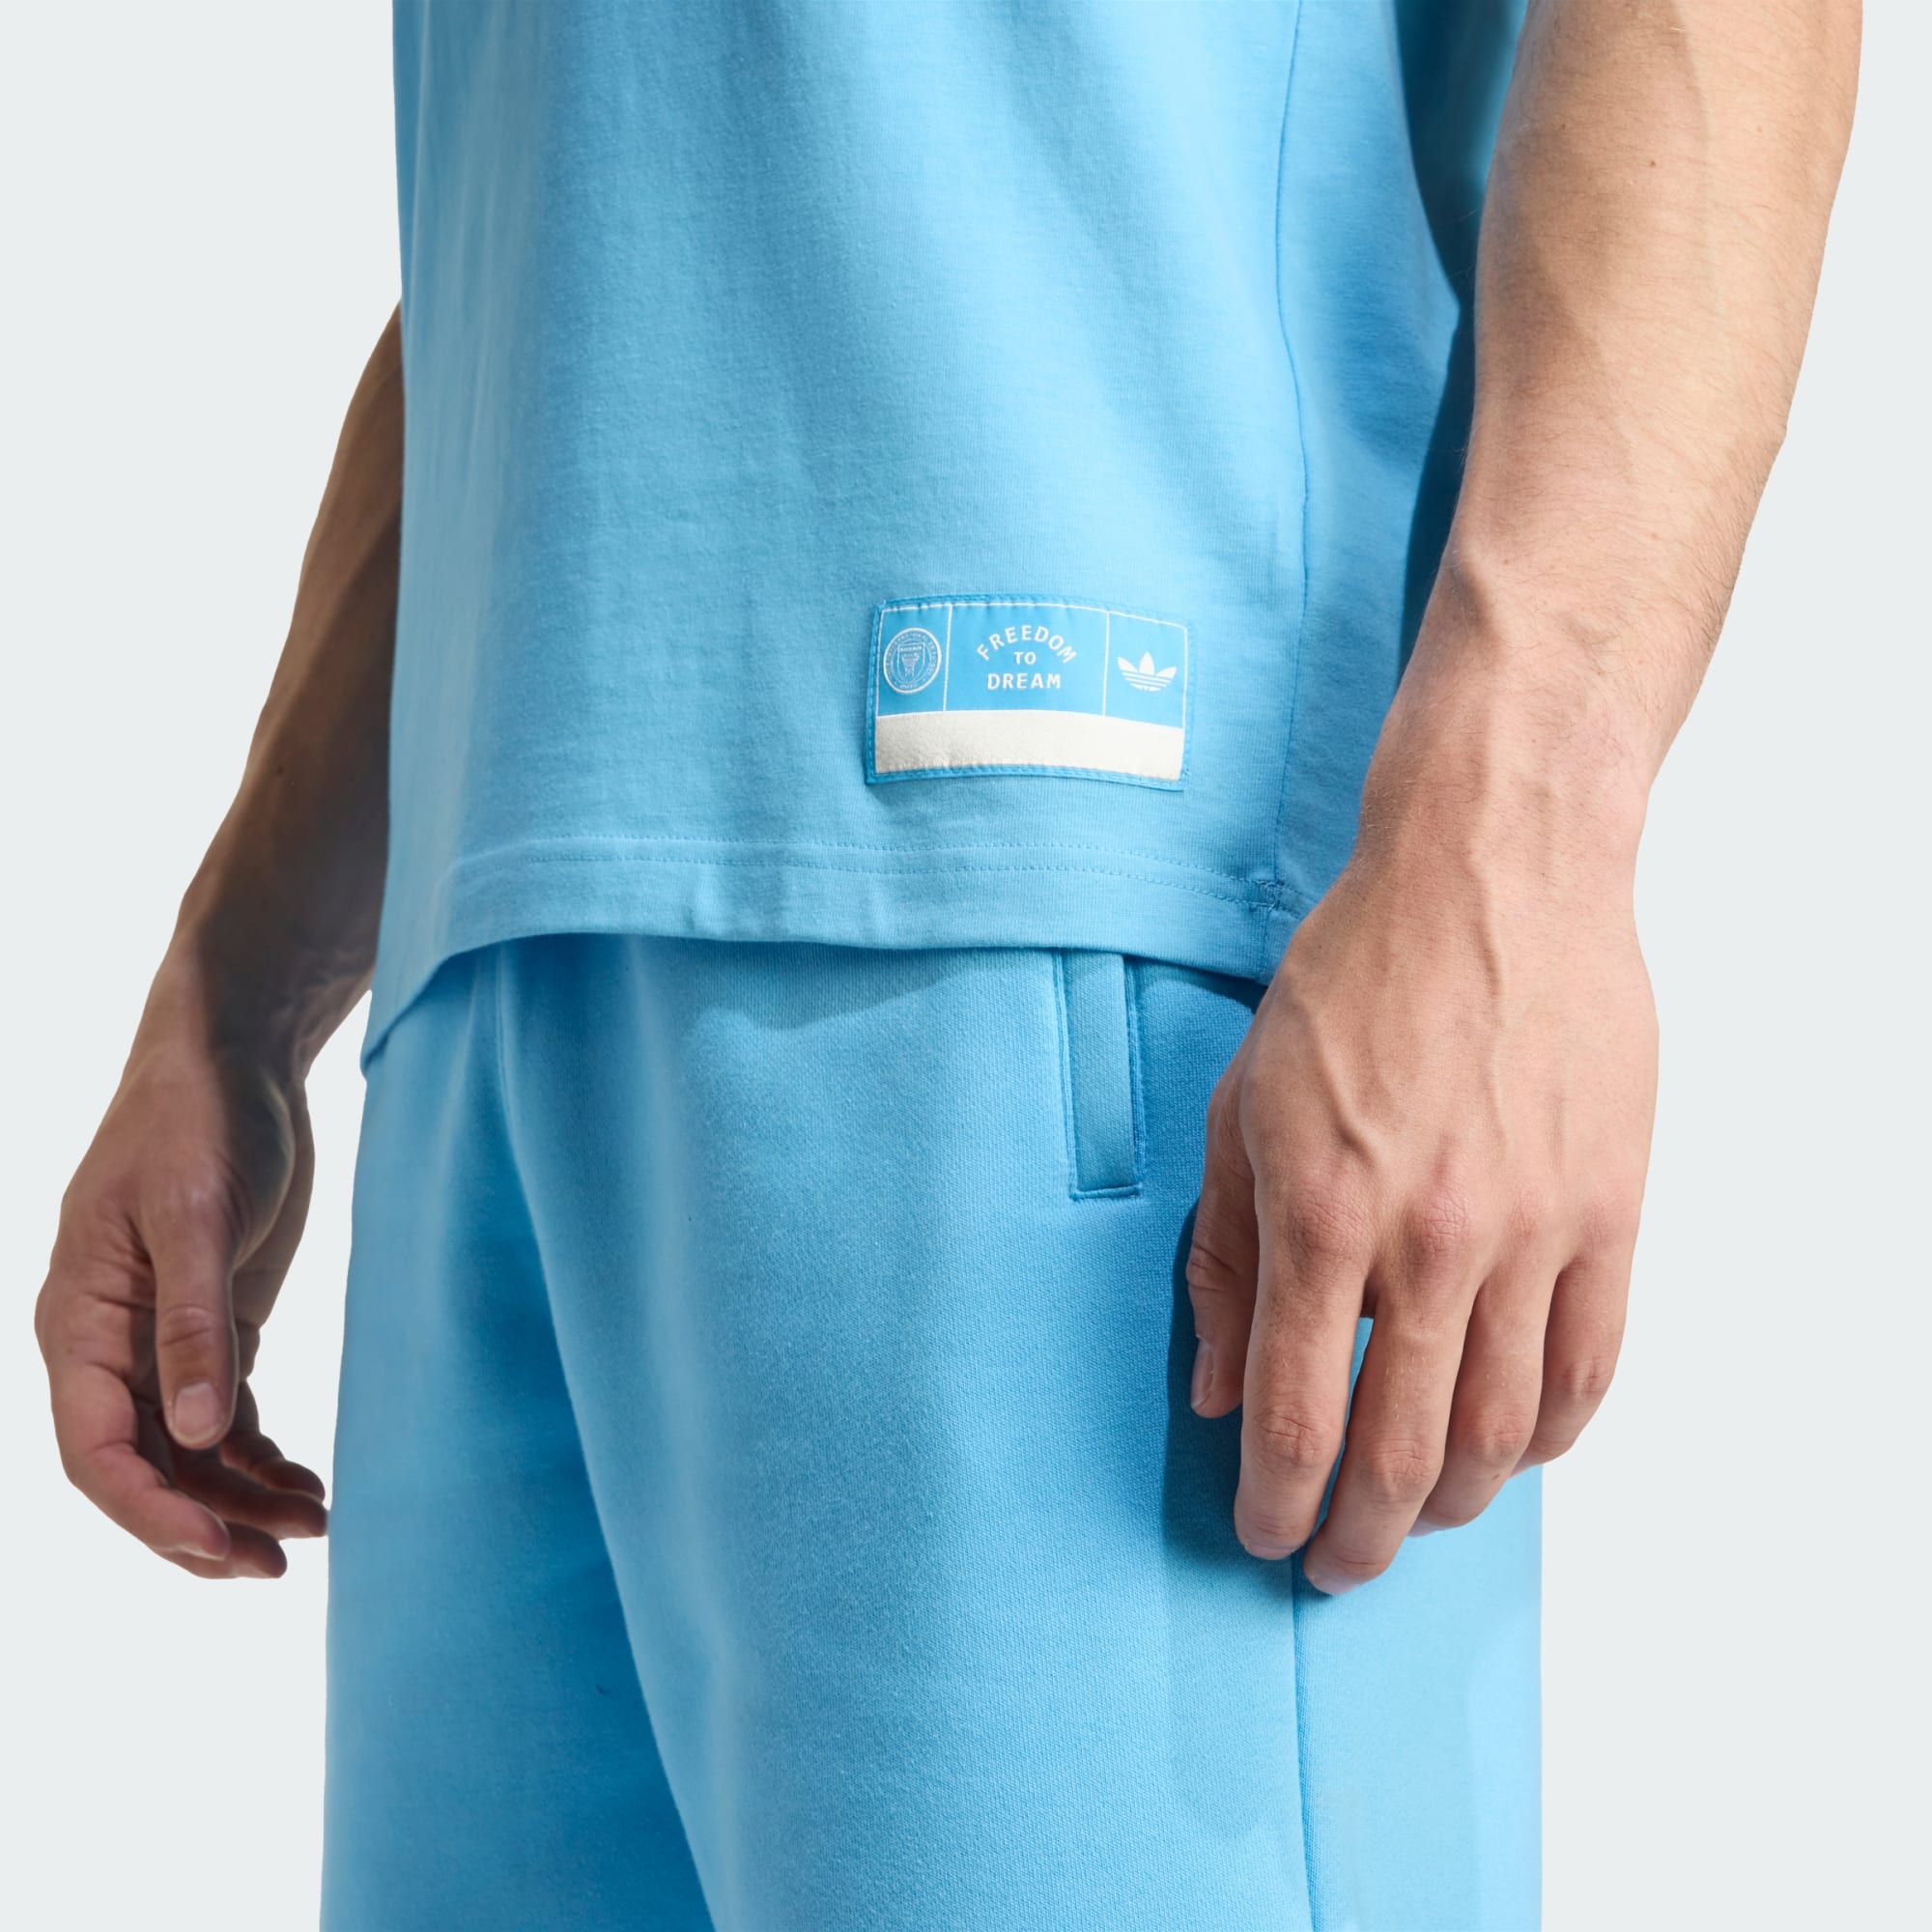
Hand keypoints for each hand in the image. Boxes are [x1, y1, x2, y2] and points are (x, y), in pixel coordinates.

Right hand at [36, 976, 326, 1576]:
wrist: (233, 1056)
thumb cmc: (199, 1117)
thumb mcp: (199, 1213)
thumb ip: (197, 1322)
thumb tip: (196, 1432)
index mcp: (80, 1319)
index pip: (96, 1448)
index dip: (152, 1511)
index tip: (220, 1551)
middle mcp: (110, 1341)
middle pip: (142, 1466)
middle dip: (201, 1523)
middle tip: (276, 1565)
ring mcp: (161, 1336)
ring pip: (187, 1448)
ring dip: (240, 1496)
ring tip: (313, 1527)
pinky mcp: (211, 1323)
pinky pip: (223, 1414)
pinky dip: (258, 1454)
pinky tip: (303, 1483)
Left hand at [1185, 722, 1656, 1591]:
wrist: (1491, 877)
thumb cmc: (1352, 978)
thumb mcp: (1241, 1107)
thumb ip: (1224, 1259)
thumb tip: (1215, 1390)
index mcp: (1322, 1212)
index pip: (1296, 1416)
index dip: (1273, 1502)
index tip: (1262, 1533)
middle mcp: (1431, 1241)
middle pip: (1401, 1453)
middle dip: (1357, 1536)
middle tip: (1333, 1563)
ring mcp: (1534, 1232)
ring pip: (1505, 1434)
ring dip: (1452, 1505)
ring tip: (1411, 1518)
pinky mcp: (1610, 1212)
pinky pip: (1591, 1367)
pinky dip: (1551, 1438)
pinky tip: (1513, 1455)